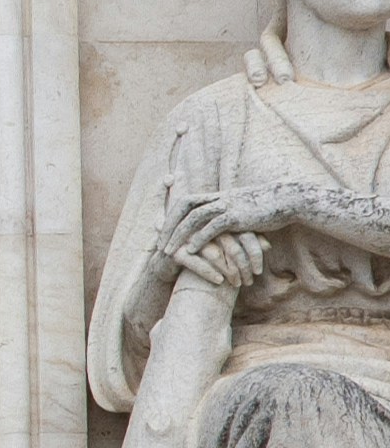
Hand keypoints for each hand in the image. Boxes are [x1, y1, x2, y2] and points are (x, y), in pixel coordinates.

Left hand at [168, 189, 297, 278]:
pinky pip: (212, 227)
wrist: (289, 200)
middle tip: (159, 245)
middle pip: (183, 207)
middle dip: (168, 226)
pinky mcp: (238, 216)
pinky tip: (190, 250)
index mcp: (217, 196)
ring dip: (178, 235)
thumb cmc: (267, 207)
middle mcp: (218, 198)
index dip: (172, 216)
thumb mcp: (242, 207)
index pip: (185, 202)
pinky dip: (199, 238)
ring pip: (193, 217)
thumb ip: (227, 213)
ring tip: (168, 252)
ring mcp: (227, 205)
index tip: (162, 232)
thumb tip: (219, 225)